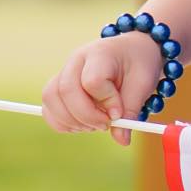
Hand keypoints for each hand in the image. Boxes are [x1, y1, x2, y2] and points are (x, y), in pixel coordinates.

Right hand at [40, 31, 165, 145]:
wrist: (130, 50)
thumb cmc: (138, 64)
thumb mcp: (143, 85)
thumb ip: (131, 111)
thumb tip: (121, 140)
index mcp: (100, 53)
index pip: (92, 81)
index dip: (106, 102)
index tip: (118, 113)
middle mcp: (77, 60)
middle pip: (66, 91)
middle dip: (86, 116)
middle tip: (105, 125)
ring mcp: (64, 71)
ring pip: (51, 98)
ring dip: (71, 121)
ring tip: (94, 124)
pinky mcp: (58, 84)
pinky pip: (48, 106)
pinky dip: (61, 122)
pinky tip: (81, 125)